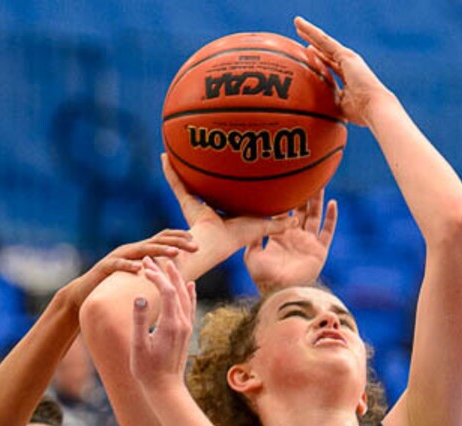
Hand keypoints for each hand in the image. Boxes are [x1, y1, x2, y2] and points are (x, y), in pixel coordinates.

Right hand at [66, 229, 197, 308]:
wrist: (82, 296)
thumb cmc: (113, 290)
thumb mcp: (135, 278)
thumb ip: (151, 271)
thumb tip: (172, 269)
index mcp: (140, 253)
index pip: (163, 239)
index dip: (180, 239)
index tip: (197, 244)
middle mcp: (130, 251)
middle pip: (156, 241)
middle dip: (177, 242)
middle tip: (195, 246)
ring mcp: (117, 257)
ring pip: (140, 250)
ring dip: (158, 251)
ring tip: (174, 253)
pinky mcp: (104, 268)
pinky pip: (117, 265)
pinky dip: (128, 266)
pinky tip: (139, 269)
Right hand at [130, 257, 195, 392]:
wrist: (166, 388)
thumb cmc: (148, 370)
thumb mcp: (139, 346)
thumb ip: (139, 321)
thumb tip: (139, 298)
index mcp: (171, 325)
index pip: (167, 292)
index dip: (156, 277)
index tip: (144, 268)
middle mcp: (183, 323)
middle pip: (177, 290)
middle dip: (165, 273)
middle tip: (151, 260)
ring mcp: (187, 328)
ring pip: (186, 296)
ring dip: (177, 279)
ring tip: (168, 265)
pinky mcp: (186, 332)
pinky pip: (191, 307)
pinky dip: (190, 293)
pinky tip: (190, 285)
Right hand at [162, 154, 294, 268]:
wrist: (217, 243)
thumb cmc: (238, 237)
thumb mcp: (263, 227)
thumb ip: (278, 223)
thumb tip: (297, 218)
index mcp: (224, 211)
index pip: (226, 192)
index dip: (227, 181)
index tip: (230, 165)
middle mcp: (208, 205)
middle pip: (204, 183)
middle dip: (201, 170)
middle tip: (202, 148)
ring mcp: (194, 203)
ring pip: (186, 181)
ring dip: (180, 167)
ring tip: (178, 146)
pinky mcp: (185, 201)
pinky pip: (176, 183)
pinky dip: (169, 171)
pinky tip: (164, 155)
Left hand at [244, 190, 337, 291]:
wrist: (278, 292)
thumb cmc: (262, 277)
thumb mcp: (252, 254)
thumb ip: (253, 236)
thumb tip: (248, 219)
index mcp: (280, 236)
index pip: (283, 211)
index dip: (284, 198)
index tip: (284, 180)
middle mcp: (295, 236)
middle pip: (301, 209)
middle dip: (302, 193)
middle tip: (303, 173)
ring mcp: (308, 243)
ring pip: (315, 215)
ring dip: (317, 199)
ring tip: (319, 181)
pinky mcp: (319, 250)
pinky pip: (328, 231)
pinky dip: (332, 217)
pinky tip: (332, 203)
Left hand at [294, 17, 391, 126]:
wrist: (374, 107)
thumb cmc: (360, 113)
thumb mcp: (339, 107)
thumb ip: (328, 102)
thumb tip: (314, 112)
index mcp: (348, 76)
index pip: (329, 63)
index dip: (319, 57)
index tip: (309, 53)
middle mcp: (347, 63)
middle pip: (325, 50)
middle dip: (313, 41)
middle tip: (300, 32)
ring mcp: (347, 57)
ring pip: (324, 42)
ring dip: (310, 31)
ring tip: (297, 23)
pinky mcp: (345, 55)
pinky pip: (325, 42)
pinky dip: (313, 33)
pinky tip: (301, 26)